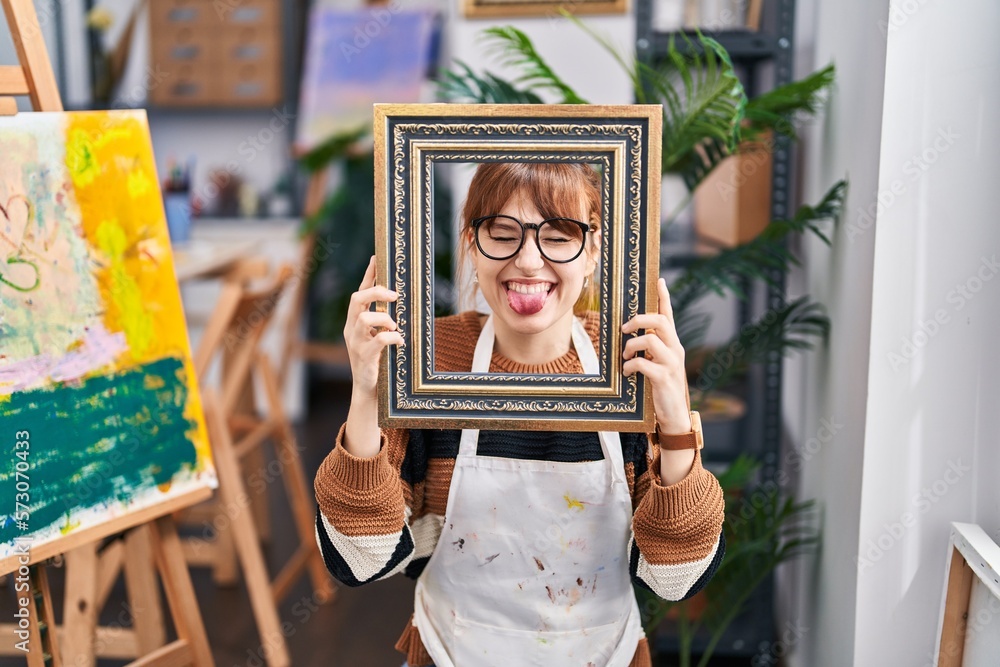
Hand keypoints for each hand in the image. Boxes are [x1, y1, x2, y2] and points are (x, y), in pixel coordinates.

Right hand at [344, 256, 403, 400]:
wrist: (369, 390)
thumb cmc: (378, 361)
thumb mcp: (378, 338)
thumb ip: (384, 321)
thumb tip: (400, 301)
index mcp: (355, 322)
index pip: (360, 293)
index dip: (368, 275)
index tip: (376, 258)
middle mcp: (352, 329)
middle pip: (357, 299)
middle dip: (376, 292)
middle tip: (395, 296)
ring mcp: (356, 343)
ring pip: (364, 318)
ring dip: (384, 318)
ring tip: (396, 327)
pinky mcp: (364, 357)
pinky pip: (377, 340)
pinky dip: (391, 337)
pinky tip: (400, 341)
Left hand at [621, 277, 691, 434]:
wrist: (674, 416)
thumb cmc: (661, 387)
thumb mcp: (657, 364)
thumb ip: (650, 349)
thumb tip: (632, 335)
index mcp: (672, 344)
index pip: (669, 314)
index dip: (663, 296)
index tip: (659, 279)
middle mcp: (675, 350)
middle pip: (660, 321)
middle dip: (639, 319)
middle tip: (625, 328)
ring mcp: (671, 364)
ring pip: (651, 341)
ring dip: (632, 346)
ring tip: (625, 356)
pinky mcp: (664, 379)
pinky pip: (644, 364)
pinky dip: (632, 366)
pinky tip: (628, 373)